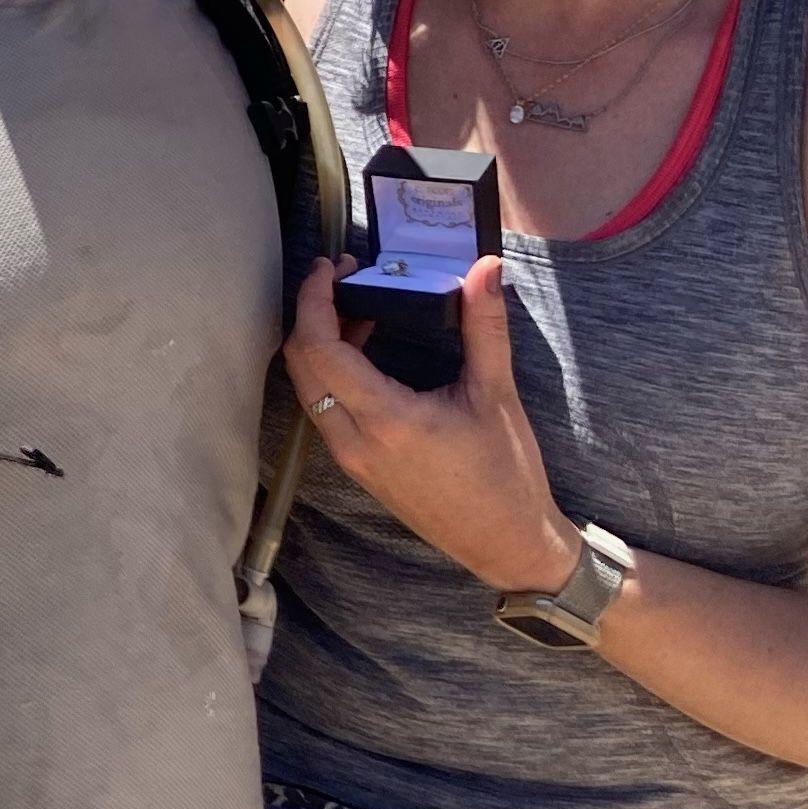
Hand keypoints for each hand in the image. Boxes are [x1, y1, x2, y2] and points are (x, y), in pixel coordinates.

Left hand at [282, 257, 585, 598]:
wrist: (505, 542)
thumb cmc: (505, 473)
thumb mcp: (497, 394)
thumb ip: (485, 326)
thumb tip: (486, 266)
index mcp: (386, 420)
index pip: (320, 349)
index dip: (315, 300)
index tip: (331, 266)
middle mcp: (354, 441)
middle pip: (301, 364)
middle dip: (312, 313)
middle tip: (344, 277)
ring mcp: (350, 458)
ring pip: (309, 387)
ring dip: (320, 342)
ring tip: (359, 304)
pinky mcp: (357, 466)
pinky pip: (324, 407)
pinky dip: (331, 370)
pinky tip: (367, 347)